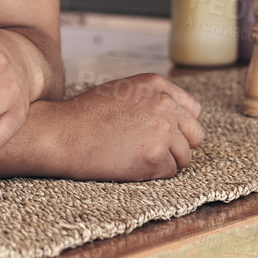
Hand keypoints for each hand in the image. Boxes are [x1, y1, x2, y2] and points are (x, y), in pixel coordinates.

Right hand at [50, 74, 204, 180]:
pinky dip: (151, 174)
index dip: (178, 126)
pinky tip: (128, 163)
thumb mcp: (122, 91)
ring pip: (184, 156)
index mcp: (157, 84)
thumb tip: (177, 117)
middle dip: (177, 145)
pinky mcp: (155, 156)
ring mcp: (162, 129)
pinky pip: (168, 172)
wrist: (61, 133)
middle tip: (148, 149)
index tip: (161, 133)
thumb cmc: (85, 115)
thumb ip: (152, 99)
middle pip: (195, 135)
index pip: (192, 110)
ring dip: (164, 161)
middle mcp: (165, 103)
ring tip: (133, 155)